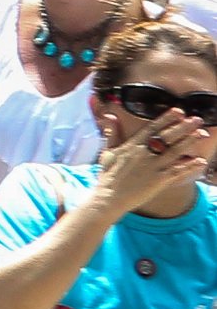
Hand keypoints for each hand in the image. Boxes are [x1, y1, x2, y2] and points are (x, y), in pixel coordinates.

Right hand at [96, 109, 214, 216]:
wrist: (108, 197)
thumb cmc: (107, 174)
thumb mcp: (107, 151)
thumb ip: (111, 132)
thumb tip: (110, 115)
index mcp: (132, 145)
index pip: (152, 128)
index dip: (166, 119)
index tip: (178, 111)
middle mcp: (144, 154)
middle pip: (167, 138)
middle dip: (183, 127)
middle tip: (197, 119)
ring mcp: (152, 167)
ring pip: (175, 152)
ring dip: (190, 142)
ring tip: (202, 133)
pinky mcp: (158, 181)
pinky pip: (177, 172)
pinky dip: (189, 166)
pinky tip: (200, 161)